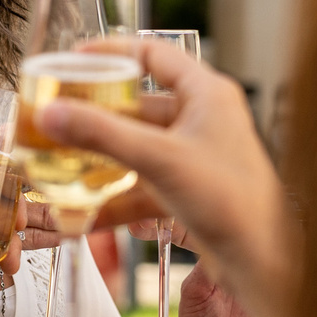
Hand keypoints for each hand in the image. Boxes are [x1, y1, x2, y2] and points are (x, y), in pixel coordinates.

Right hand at [30, 37, 298, 316]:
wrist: (264, 263)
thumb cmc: (234, 201)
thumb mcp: (158, 159)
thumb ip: (101, 134)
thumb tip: (53, 113)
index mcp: (207, 94)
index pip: (153, 55)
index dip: (112, 53)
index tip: (75, 59)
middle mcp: (203, 120)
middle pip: (138, 106)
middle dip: (97, 118)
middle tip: (61, 120)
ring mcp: (197, 157)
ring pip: (138, 150)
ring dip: (102, 163)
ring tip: (63, 169)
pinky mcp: (191, 191)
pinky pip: (144, 185)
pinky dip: (116, 198)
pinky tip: (86, 214)